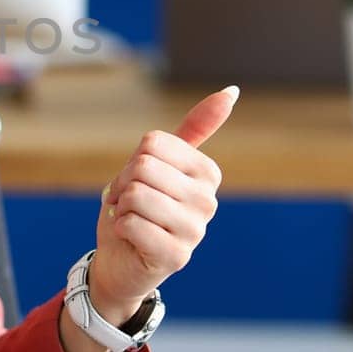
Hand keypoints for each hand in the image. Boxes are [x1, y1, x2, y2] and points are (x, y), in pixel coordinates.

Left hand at [93, 86, 237, 320]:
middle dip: (124, 184)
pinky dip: (120, 229)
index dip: (132, 161)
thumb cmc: (139, 208)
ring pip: (136, 194)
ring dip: (121, 208)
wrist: (121, 260)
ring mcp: (195, 231)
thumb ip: (193, 130)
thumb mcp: (159, 163)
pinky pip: (131, 223)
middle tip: (129, 204)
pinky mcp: (177, 256)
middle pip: (143, 166)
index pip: (153, 143)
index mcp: (207, 173)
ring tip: (131, 220)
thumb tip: (232, 91)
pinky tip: (132, 240)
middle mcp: (208, 201)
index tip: (136, 181)